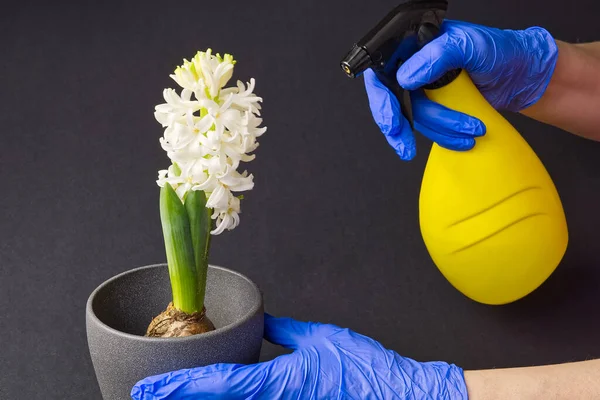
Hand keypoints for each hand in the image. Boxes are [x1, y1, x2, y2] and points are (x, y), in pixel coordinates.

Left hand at [131, 314, 467, 398]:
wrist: (396, 395)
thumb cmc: (361, 367)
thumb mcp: (318, 338)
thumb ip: (283, 331)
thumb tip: (260, 322)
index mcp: (276, 383)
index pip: (216, 386)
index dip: (178, 387)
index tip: (148, 389)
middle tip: (143, 398)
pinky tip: (213, 399)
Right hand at [365, 20, 558, 159]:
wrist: (524, 76)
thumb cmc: (502, 50)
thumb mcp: (469, 45)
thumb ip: (435, 56)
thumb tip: (405, 78)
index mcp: (414, 45)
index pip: (383, 70)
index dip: (381, 96)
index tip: (391, 119)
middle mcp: (415, 65)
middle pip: (391, 98)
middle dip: (397, 124)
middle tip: (404, 143)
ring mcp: (425, 88)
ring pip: (414, 117)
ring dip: (438, 131)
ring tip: (467, 133)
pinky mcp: (437, 106)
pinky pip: (429, 126)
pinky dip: (444, 136)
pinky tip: (462, 139)